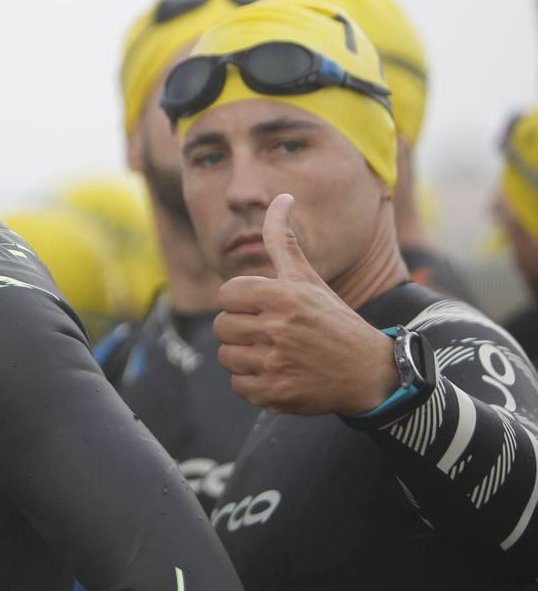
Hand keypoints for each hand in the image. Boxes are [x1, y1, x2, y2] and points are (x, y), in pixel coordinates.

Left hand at [213, 194, 398, 415]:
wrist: (370, 372)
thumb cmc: (333, 319)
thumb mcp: (308, 278)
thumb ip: (283, 240)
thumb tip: (281, 197)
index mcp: (282, 296)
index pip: (226, 295)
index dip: (239, 302)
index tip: (260, 308)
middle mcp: (278, 328)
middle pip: (222, 327)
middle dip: (240, 329)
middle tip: (268, 333)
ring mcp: (276, 362)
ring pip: (226, 357)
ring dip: (244, 357)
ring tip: (272, 353)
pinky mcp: (275, 393)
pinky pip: (238, 386)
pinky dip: (252, 383)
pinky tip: (275, 374)